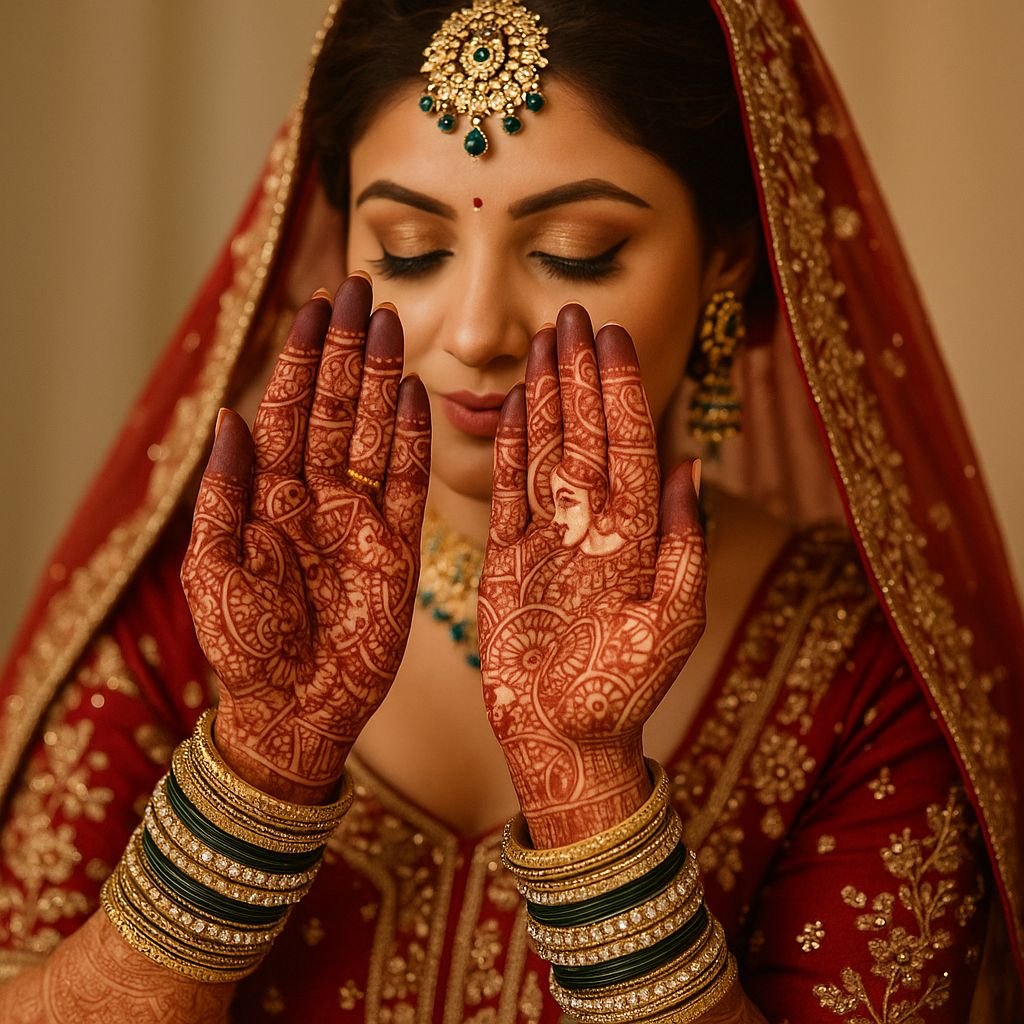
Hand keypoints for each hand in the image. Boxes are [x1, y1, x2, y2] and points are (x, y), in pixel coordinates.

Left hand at [181, 277, 430, 802]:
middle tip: (363, 290)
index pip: (290, 408)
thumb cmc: (244, 646)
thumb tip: (230, 417)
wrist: (295, 709)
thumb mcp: (215, 568)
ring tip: (391, 324)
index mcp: (270, 495)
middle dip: (347, 348)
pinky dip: (416, 438)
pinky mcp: (399, 547)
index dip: (304, 357)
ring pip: (376, 431)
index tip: (317, 305)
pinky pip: (410, 482)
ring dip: (383, 377)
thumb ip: (225, 493)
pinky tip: (416, 394)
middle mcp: (318, 495)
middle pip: (337, 406)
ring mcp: (362, 518)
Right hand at [478, 304, 705, 845]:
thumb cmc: (624, 691)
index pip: (626, 444)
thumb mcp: (669, 620)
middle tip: (570, 317)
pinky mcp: (509, 558)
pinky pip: (508, 491)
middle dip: (581, 375)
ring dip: (545, 397)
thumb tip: (691, 463)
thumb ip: (682, 542)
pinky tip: (511, 406)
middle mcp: (592, 525)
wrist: (566, 737)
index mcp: (634, 533)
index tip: (609, 337)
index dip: (618, 389)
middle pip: (585, 433)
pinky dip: (509, 448)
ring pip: (547, 451)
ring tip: (541, 345)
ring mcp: (548, 538)